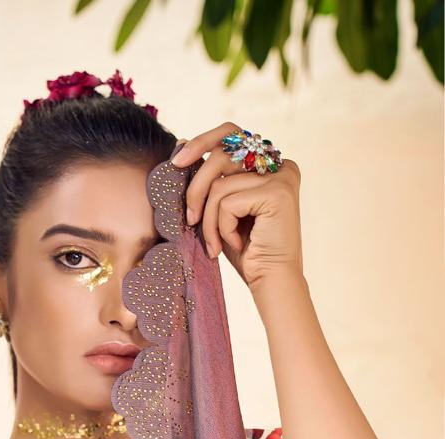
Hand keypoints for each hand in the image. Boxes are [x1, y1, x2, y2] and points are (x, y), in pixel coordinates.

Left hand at [170, 121, 303, 288]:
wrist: (270, 282)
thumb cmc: (246, 251)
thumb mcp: (223, 209)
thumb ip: (211, 178)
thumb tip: (181, 143)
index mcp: (271, 164)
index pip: (232, 134)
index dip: (202, 141)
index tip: (177, 161)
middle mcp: (281, 164)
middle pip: (223, 153)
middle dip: (196, 185)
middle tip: (189, 216)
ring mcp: (282, 176)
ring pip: (220, 184)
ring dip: (208, 219)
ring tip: (214, 243)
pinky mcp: (278, 192)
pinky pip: (227, 202)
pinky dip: (221, 227)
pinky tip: (234, 245)